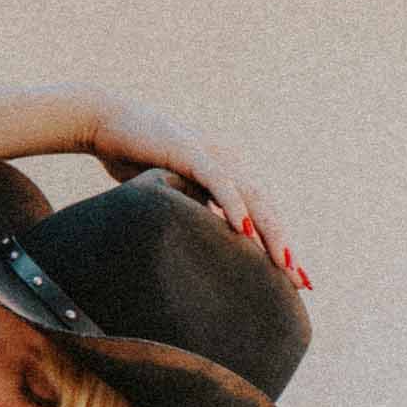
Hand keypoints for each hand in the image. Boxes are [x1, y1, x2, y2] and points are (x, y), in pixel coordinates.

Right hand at [84, 94, 310, 290]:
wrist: (105, 124)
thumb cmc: (136, 162)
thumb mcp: (173, 198)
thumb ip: (194, 218)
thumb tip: (204, 254)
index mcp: (229, 177)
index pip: (262, 217)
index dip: (280, 248)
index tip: (297, 282)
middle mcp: (229, 165)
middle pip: (266, 211)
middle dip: (284, 247)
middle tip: (300, 282)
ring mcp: (213, 157)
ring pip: (251, 198)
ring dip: (269, 231)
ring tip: (282, 262)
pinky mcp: (191, 151)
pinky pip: (219, 180)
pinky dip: (233, 205)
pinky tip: (244, 229)